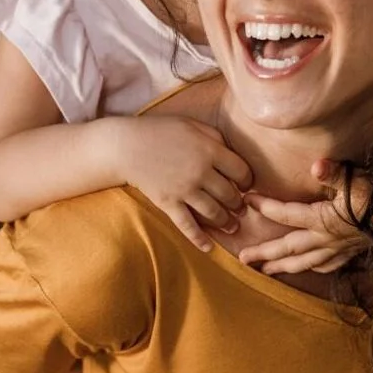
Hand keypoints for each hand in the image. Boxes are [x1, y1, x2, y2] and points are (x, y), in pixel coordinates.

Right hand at [118, 115, 252, 250]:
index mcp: (209, 150)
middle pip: (230, 194)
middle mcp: (200, 172)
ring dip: (226, 222)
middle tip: (239, 207)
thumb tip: (232, 152)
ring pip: (214, 212)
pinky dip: (199, 239)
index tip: (245, 184)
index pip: (241, 171)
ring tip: (231, 226)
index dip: (247, 180)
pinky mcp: (168, 203)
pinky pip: (187, 225)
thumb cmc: (159, 131)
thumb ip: (214, 136)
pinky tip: (209, 248)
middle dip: (238, 203)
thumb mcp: (191, 124)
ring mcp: (184, 190)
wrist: (125, 147)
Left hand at [241, 159, 372, 273]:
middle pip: (288, 249)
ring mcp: (337, 249)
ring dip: (283, 267)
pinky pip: (326, 265)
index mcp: (323, 219)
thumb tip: (317, 165)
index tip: (247, 200)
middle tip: (243, 259)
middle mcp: (326, 238)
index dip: (265, 207)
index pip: (286, 214)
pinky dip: (313, 267)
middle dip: (264, 253)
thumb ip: (334, 174)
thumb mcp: (356, 180)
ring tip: (265, 271)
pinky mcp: (349, 252)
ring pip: (304, 262)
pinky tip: (307, 268)